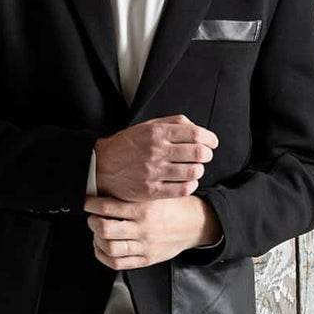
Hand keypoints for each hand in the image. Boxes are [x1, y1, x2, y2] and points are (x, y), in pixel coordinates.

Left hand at [84, 194, 221, 269]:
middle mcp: (143, 229)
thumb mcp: (155, 194)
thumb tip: (106, 188)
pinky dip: (103, 256)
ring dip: (97, 239)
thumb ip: (133, 193)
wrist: (194, 224)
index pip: (108, 207)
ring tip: (98, 232)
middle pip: (105, 229)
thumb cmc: (171, 207)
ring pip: (109, 248)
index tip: (86, 202)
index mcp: (144, 210)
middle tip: (92, 217)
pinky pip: (117, 263)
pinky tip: (102, 247)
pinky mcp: (146, 260)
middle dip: (92, 222)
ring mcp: (144, 247)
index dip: (91, 204)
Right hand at [93, 114, 216, 200]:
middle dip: (206, 154)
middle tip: (204, 156)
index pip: (195, 134)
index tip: (212, 143)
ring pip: (193, 172)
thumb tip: (197, 129)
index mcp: (157, 133)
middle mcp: (157, 151)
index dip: (209, 139)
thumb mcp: (147, 126)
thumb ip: (173, 123)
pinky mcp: (152, 190)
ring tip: (195, 169)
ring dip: (199, 170)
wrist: (102, 166)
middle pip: (197, 153)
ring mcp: (154, 172)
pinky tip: (188, 182)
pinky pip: (183, 189)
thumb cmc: (128, 145)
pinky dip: (191, 185)